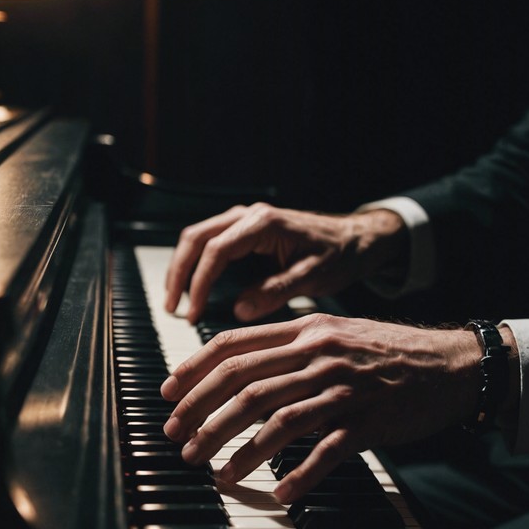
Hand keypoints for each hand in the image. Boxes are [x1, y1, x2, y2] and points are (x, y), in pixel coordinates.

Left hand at [160, 313, 482, 502]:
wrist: (450, 364)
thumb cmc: (388, 352)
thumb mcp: (335, 332)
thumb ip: (289, 345)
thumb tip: (238, 365)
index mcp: (306, 330)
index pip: (234, 345)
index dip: (194, 371)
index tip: (169, 396)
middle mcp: (319, 355)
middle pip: (245, 384)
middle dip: (203, 415)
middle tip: (180, 441)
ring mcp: (344, 389)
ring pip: (277, 420)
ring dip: (239, 450)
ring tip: (215, 472)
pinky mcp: (369, 422)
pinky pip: (326, 453)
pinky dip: (299, 475)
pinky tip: (281, 494)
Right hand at [164, 203, 407, 322]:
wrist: (356, 239)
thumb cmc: (339, 255)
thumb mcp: (313, 277)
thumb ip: (276, 292)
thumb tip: (240, 310)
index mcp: (263, 224)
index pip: (215, 251)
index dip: (199, 283)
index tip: (194, 312)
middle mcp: (249, 216)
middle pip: (196, 238)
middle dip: (178, 273)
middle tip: (172, 308)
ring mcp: (246, 220)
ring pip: (199, 238)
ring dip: (183, 268)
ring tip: (177, 303)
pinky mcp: (248, 231)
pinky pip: (211, 243)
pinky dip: (197, 265)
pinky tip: (195, 289)